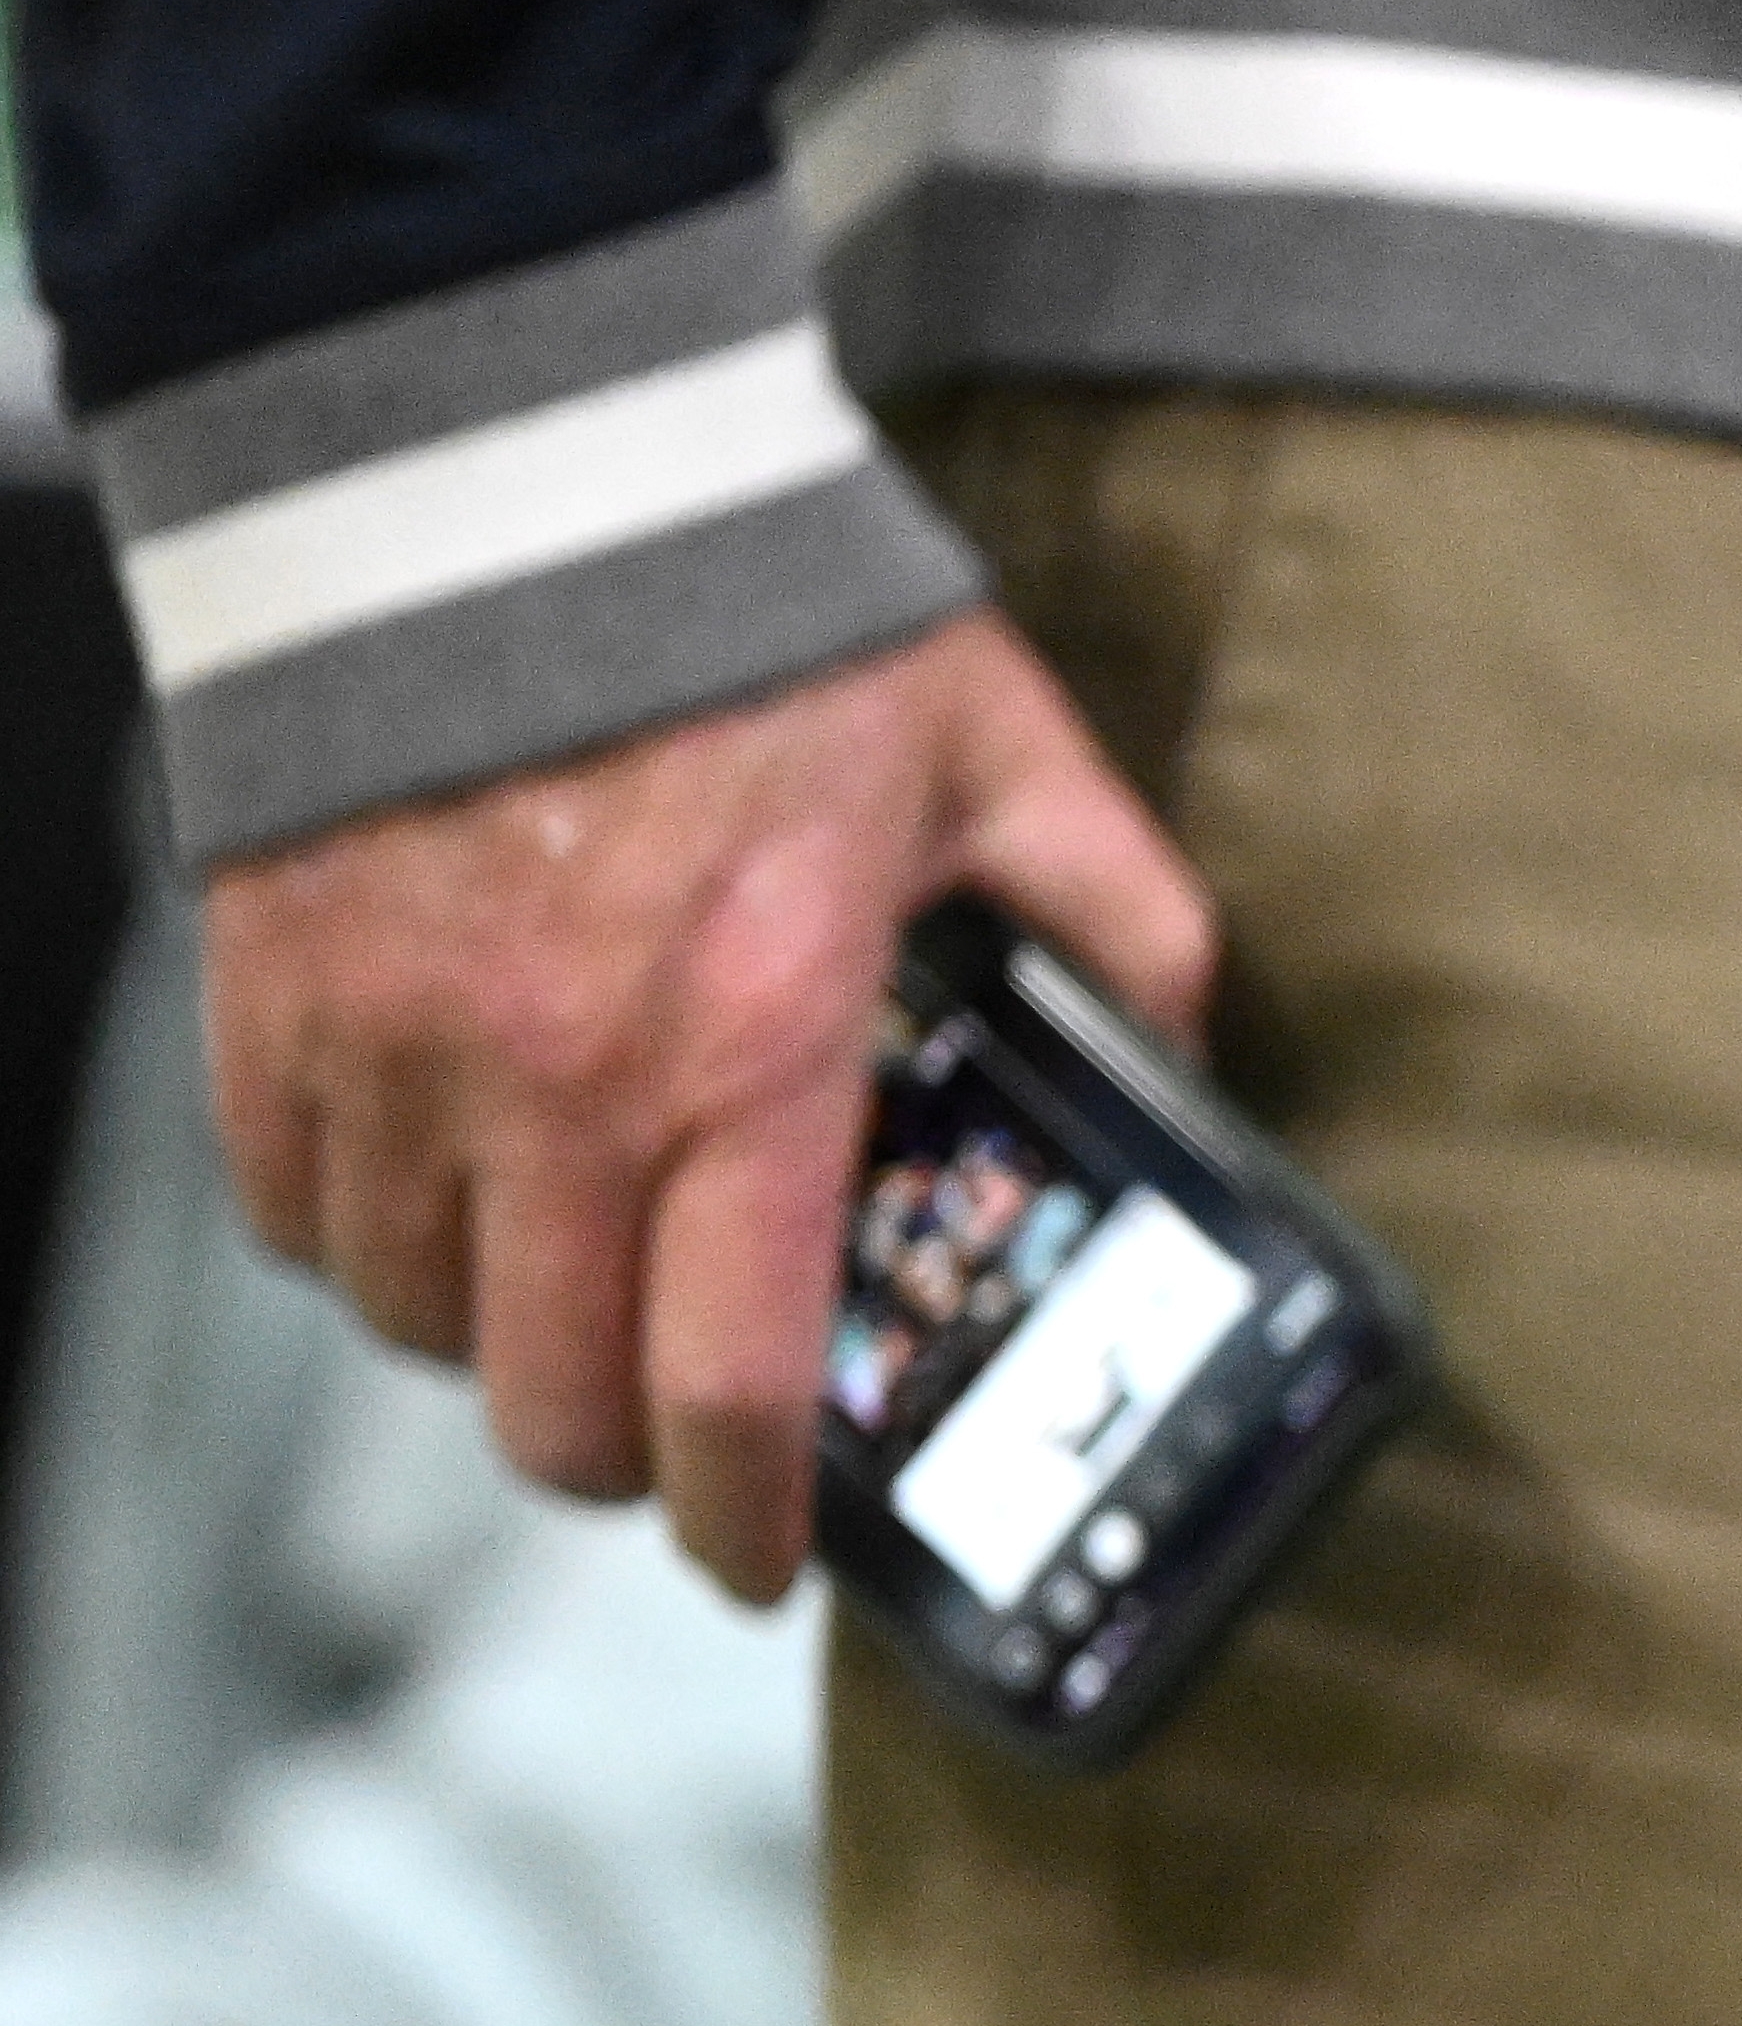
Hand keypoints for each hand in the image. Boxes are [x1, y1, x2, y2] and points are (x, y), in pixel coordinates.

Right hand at [202, 609, 1205, 1597]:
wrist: (513, 467)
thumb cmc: (767, 615)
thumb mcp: (998, 755)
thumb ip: (1108, 909)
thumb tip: (1184, 1035)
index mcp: (748, 1048)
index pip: (724, 1383)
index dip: (742, 1517)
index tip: (765, 1558)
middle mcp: (553, 1083)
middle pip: (544, 1399)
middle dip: (612, 1456)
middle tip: (668, 1431)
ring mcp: (392, 1047)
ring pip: (411, 1315)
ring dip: (491, 1338)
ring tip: (571, 1281)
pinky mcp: (272, 993)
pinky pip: (291, 1205)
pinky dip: (361, 1235)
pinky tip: (443, 1187)